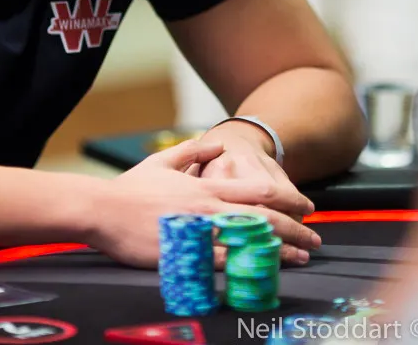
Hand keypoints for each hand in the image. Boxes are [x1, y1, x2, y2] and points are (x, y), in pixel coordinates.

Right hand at [90, 139, 321, 268]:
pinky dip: (245, 266)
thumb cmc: (131, 188)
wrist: (102, 209)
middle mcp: (208, 208)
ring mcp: (197, 232)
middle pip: (262, 218)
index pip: (258, 193)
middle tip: (315, 238)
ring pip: (248, 241)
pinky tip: (262, 272)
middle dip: (294, 228)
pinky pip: (221, 262)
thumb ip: (193, 153)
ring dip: (278, 251)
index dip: (288, 200)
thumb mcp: (163, 161)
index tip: (307, 207)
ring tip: (300, 257)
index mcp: (207, 188)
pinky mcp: (183, 253)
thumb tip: (216, 144)